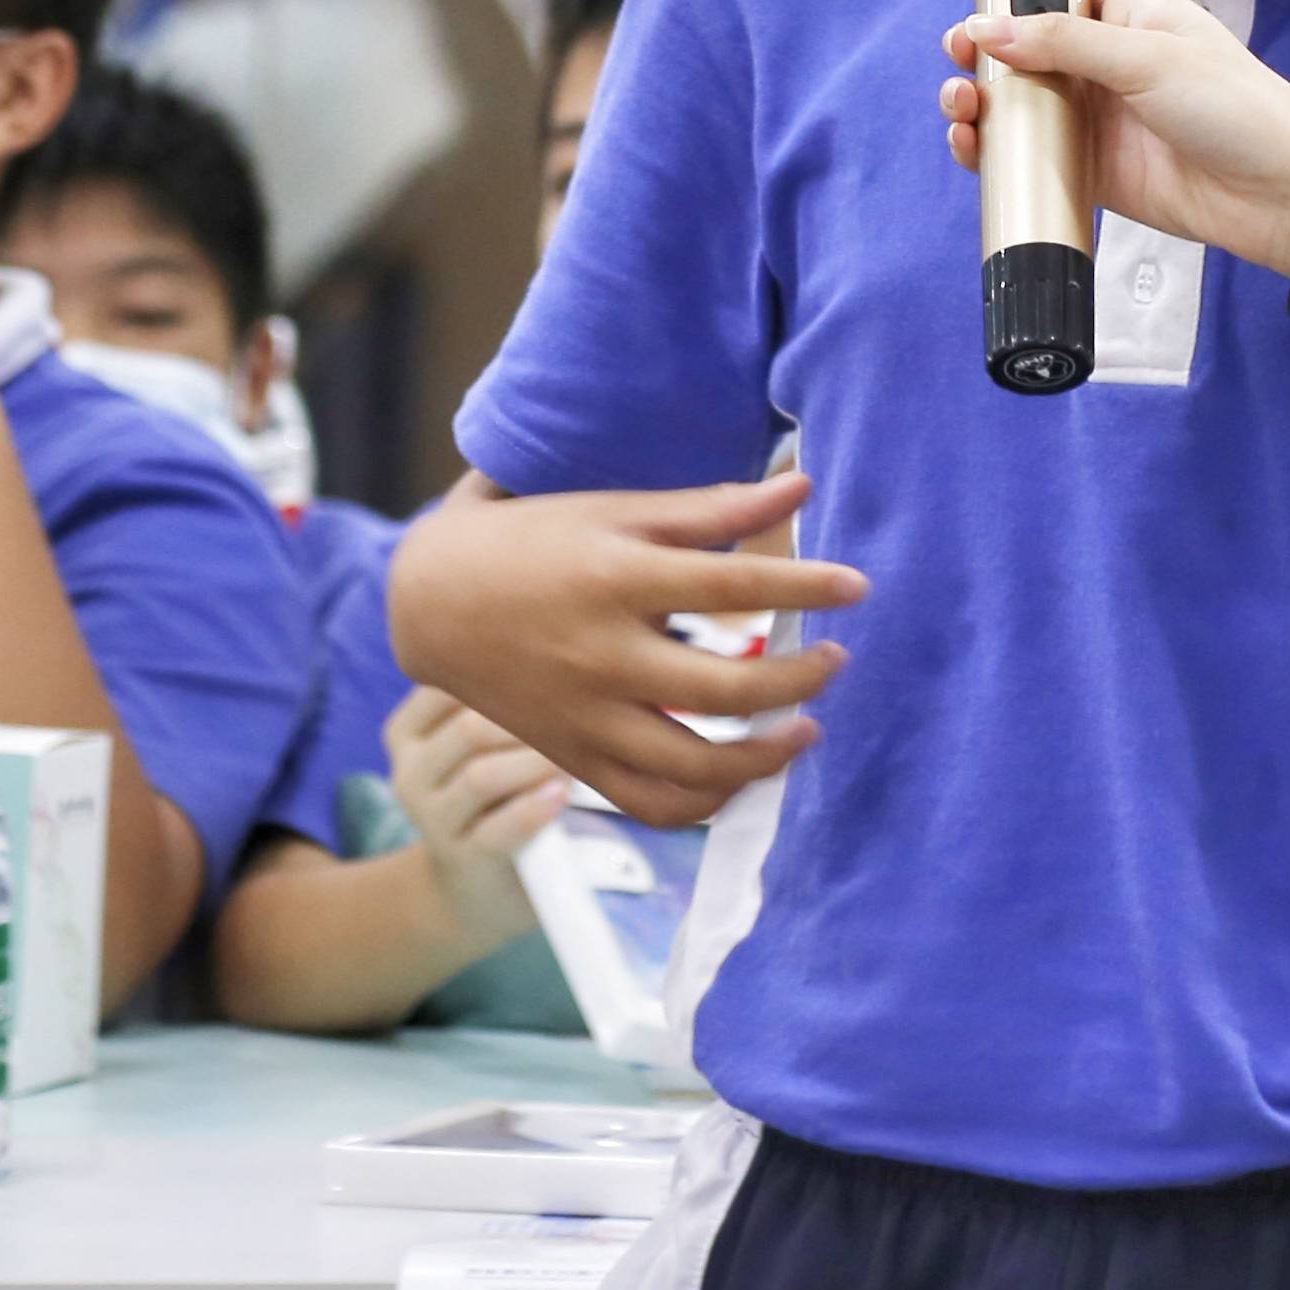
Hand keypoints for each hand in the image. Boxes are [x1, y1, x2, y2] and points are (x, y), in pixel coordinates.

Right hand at [381, 685, 568, 950]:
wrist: (477, 885)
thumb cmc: (497, 793)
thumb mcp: (483, 743)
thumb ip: (502, 702)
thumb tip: (564, 651)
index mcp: (408, 731)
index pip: (451, 682)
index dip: (512, 673)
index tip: (560, 669)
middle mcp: (410, 772)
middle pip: (471, 729)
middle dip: (533, 719)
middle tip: (583, 715)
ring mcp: (432, 819)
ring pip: (481, 776)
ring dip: (537, 762)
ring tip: (579, 757)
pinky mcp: (463, 859)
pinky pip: (498, 830)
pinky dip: (534, 808)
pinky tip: (560, 794)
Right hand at [386, 472, 865, 829]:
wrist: (431, 601)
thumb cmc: (536, 541)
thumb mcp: (617, 510)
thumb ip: (712, 507)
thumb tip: (802, 486)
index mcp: (617, 580)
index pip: (736, 587)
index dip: (807, 586)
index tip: (857, 587)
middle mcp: (603, 656)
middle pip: (728, 691)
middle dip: (801, 679)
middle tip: (835, 657)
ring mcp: (586, 718)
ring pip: (695, 766)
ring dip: (768, 756)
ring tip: (806, 726)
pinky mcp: (573, 758)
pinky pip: (650, 804)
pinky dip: (707, 803)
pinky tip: (744, 777)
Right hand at [943, 0, 1289, 274]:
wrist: (1278, 194)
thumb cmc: (1234, 106)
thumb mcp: (1148, 58)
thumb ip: (1064, 42)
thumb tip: (986, 26)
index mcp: (1129, 15)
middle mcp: (1106, 62)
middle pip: (1024, 48)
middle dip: (982, 49)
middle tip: (958, 53)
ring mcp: (1096, 117)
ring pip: (1018, 103)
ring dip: (979, 100)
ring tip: (961, 102)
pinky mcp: (1090, 169)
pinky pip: (1029, 155)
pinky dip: (994, 151)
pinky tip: (971, 144)